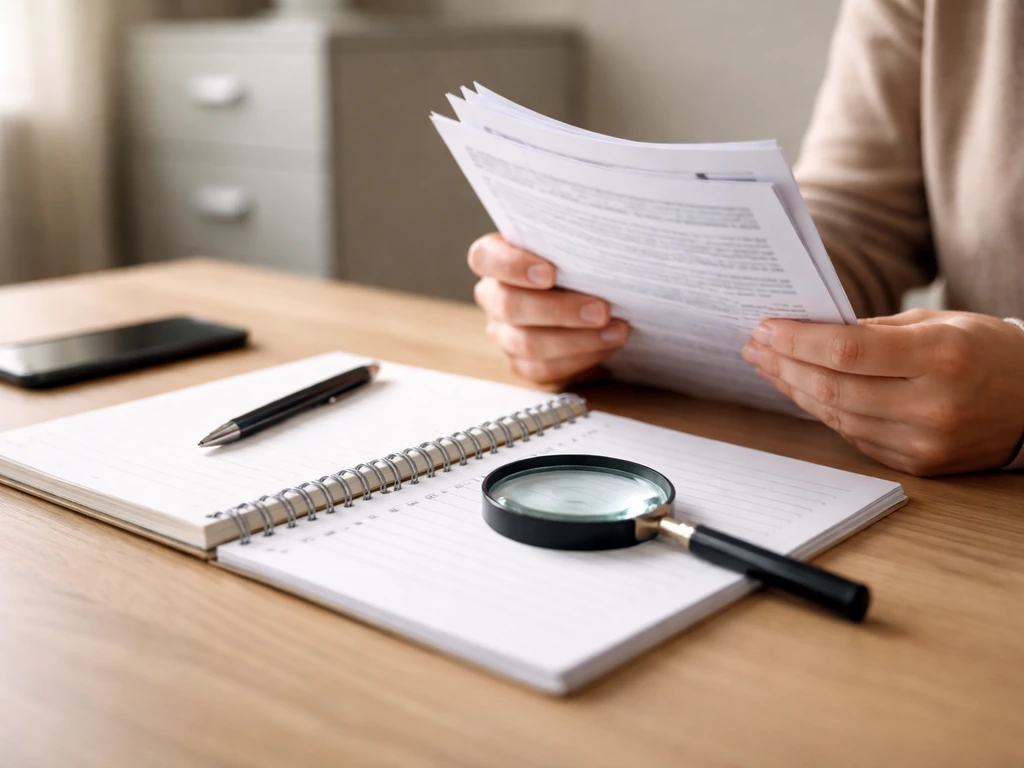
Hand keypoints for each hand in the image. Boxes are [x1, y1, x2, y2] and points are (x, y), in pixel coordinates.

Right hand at [468, 233, 629, 384]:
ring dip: (578, 339)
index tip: (550, 273)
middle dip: (559, 310)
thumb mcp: (571, 248)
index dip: (513, 266)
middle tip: (602, 310)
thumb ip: (572, 245)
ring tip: (616, 330)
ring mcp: (504, 333)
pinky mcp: (521, 363)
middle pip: (510, 306)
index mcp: (495, 259)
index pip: (485, 258)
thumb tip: (602, 247)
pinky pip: (544, 369)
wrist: (592, 298)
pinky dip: (580, 358)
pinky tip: (607, 345)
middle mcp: (493, 297)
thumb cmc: (577, 263)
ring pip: (527, 344)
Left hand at [741, 309, 1023, 475]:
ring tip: (769, 367)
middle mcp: (932, 405)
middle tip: (755, 347)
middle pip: (833, 388)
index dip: (797, 341)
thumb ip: (875, 330)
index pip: (846, 352)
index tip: (765, 329)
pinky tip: (802, 392)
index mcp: (941, 357)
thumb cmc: (987, 351)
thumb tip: (812, 331)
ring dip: (795, 390)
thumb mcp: (940, 322)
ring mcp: (925, 441)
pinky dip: (824, 412)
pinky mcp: (919, 464)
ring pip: (837, 416)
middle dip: (784, 365)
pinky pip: (854, 437)